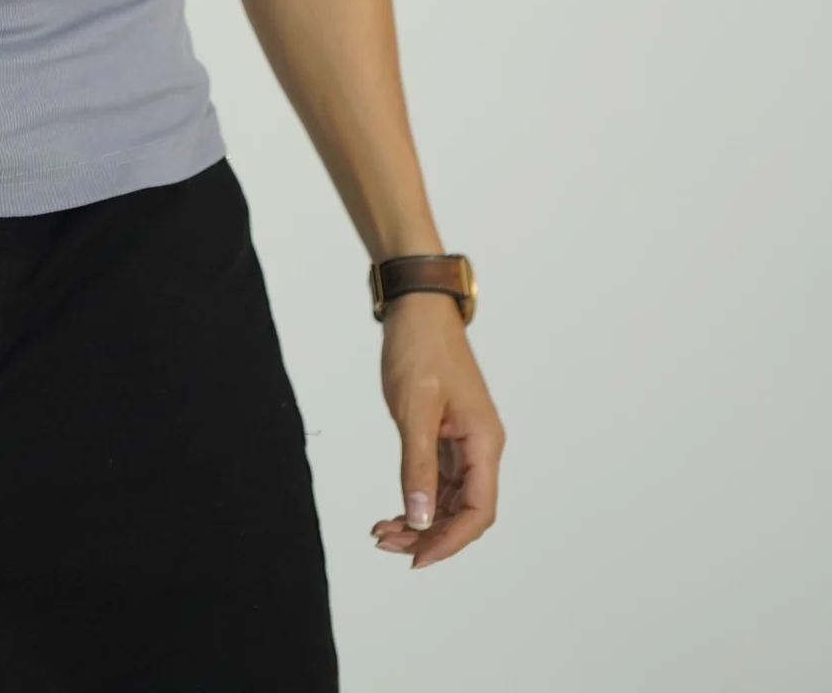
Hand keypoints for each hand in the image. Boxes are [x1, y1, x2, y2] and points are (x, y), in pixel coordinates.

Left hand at [370, 293, 504, 568]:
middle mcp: (481, 446)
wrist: (417, 307)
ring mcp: (465, 441)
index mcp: (484, 441)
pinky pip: (440, 480)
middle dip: (429, 535)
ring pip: (451, 500)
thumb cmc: (420, 347)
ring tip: (382, 532)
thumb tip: (421, 520)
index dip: (450, 542)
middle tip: (386, 543)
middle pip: (465, 512)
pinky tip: (395, 509)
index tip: (416, 559)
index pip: (479, 511)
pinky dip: (418, 498)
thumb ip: (418, 466)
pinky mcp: (448, 434)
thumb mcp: (414, 409)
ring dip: (421, 521)